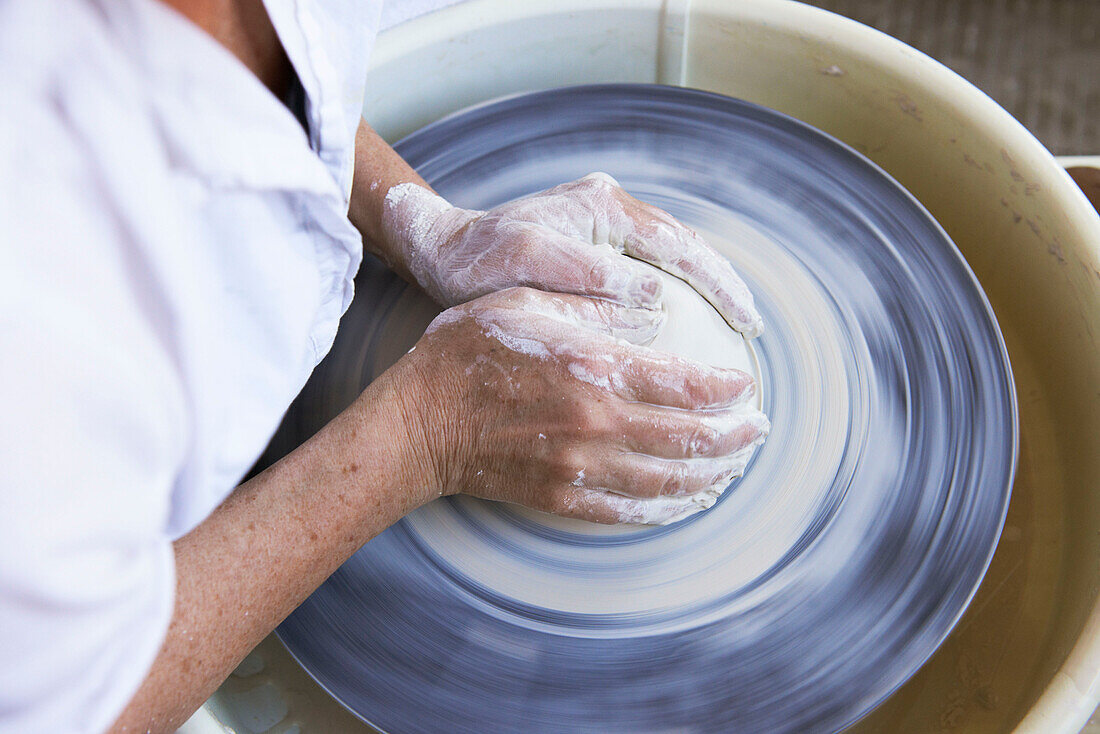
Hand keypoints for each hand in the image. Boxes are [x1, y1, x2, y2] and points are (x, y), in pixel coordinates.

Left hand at [381, 173, 763, 336]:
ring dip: (705, 290)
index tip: (746, 320)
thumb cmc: (478, 258)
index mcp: (603, 207)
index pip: (679, 246)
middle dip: (723, 286)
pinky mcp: (594, 247)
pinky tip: (687, 328)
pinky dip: (676, 295)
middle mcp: (611, 209)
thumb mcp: (526, 261)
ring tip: (733, 330)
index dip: (718, 284)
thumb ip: (588, 274)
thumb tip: (655, 298)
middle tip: (753, 330)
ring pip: (672, 259)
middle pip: (686, 247)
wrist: (442, 248)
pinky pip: (649, 270)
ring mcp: (604, 226)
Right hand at [396, 287, 768, 523]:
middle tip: (759, 431)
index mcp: (594, 369)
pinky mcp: (564, 497)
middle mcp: (597, 424)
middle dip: (735, 438)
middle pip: (690, 440)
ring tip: (736, 467)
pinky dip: (670, 509)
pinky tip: (690, 501)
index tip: (747, 385)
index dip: (727, 389)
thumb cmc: (468, 351)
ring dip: (712, 476)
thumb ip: (595, 304)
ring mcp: (581, 468)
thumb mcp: (528, 301)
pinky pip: (632, 512)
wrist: (419, 423)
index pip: (686, 385)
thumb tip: (653, 311)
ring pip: (668, 482)